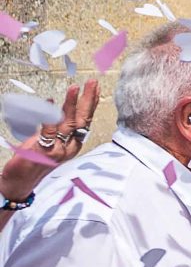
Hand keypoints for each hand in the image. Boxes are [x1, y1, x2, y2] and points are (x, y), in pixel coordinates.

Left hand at [1, 78, 97, 203]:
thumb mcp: (48, 143)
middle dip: (88, 100)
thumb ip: (53, 128)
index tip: (94, 88)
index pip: (86, 121)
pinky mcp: (43, 152)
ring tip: (75, 88)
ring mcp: (57, 150)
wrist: (20, 183)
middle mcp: (69, 147)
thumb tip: (53, 106)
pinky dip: (49, 115)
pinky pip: (48, 131)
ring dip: (72, 104)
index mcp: (73, 145)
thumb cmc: (33, 162)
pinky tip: (50, 102)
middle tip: (92, 83)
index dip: (91, 104)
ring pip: (68, 124)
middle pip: (82, 120)